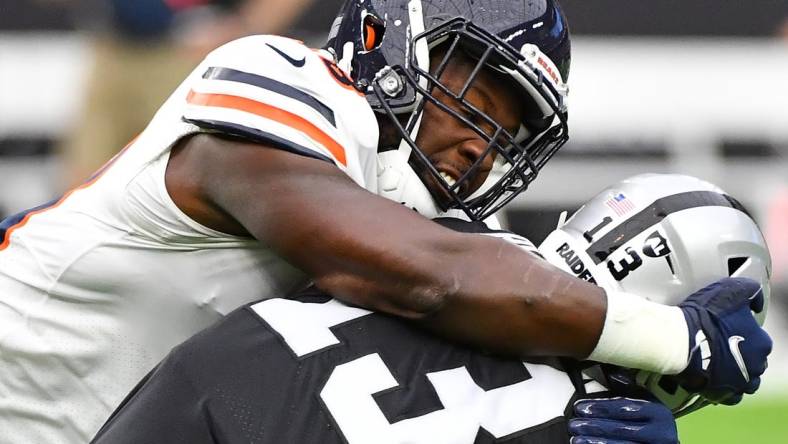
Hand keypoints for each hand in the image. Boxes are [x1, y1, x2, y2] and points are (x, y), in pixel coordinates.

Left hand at [569, 397, 677, 443]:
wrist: (664, 443)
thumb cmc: (653, 421)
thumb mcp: (646, 402)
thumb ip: (629, 388)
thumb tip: (611, 373)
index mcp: (659, 413)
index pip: (626, 408)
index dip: (602, 407)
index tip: (581, 407)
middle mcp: (661, 433)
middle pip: (622, 429)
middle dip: (595, 426)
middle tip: (574, 424)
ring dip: (596, 442)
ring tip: (577, 438)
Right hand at [678, 277, 771, 403]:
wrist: (679, 341)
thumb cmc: (704, 315)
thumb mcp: (730, 289)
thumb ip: (750, 291)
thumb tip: (756, 301)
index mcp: (762, 342)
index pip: (759, 340)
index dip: (743, 334)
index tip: (727, 329)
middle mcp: (757, 365)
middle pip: (755, 361)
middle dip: (743, 355)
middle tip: (721, 346)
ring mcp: (740, 382)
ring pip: (747, 381)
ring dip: (738, 374)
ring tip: (721, 365)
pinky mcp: (723, 394)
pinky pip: (731, 396)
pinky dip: (726, 389)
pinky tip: (715, 379)